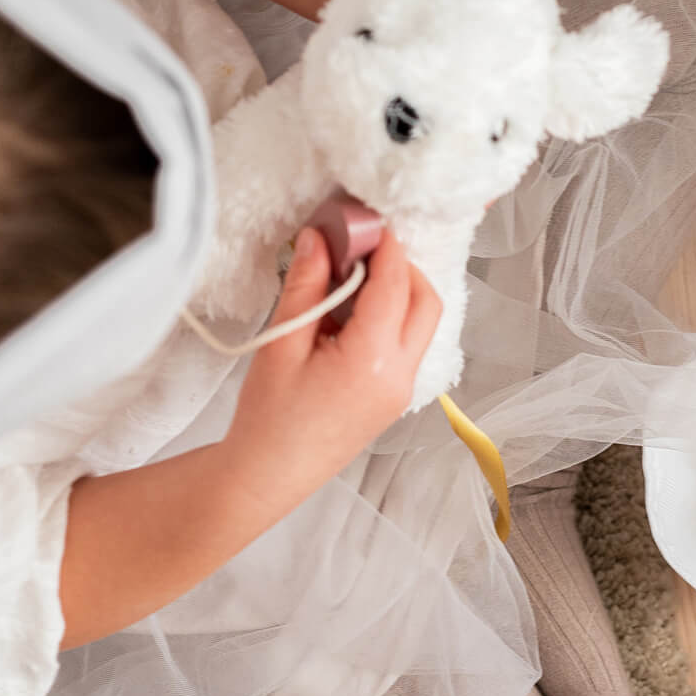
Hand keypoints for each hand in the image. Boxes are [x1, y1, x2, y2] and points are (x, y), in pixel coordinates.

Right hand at [219, 225, 440, 515]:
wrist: (269, 474)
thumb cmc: (268, 418)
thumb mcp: (281, 344)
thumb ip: (306, 286)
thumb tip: (320, 237)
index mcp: (373, 361)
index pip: (395, 285)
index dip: (386, 246)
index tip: (367, 221)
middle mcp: (399, 375)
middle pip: (426, 302)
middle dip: (403, 267)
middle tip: (363, 249)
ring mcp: (402, 390)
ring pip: (423, 324)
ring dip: (400, 293)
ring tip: (352, 281)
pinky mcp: (394, 398)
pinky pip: (409, 345)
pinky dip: (393, 319)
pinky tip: (351, 314)